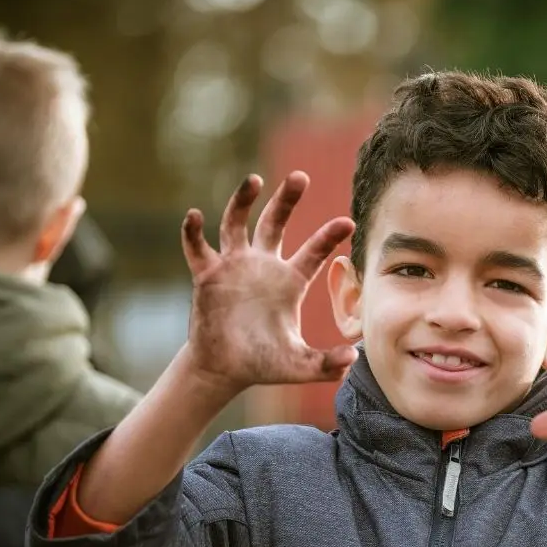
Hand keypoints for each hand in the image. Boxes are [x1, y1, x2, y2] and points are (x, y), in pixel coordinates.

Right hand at [180, 171, 357, 392]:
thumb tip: (353, 359)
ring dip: (242, 200)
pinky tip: (194, 216)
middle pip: (275, 223)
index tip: (347, 223)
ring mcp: (234, 266)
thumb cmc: (264, 363)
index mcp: (291, 282)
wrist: (224, 369)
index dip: (329, 236)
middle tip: (300, 176)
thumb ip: (325, 363)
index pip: (314, 251)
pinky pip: (198, 248)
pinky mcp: (207, 275)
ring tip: (253, 180)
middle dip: (286, 199)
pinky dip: (193, 232)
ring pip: (237, 223)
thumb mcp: (299, 365)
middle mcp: (263, 266)